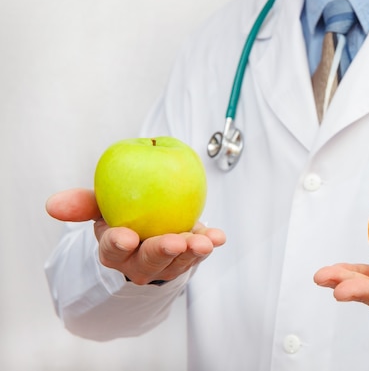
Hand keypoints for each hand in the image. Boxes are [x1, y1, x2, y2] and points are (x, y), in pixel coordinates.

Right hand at [46, 188, 225, 284]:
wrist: (147, 228)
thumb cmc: (121, 217)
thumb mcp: (101, 207)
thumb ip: (83, 204)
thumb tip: (52, 204)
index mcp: (114, 250)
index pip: (113, 249)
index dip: (118, 244)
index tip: (125, 237)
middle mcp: (140, 262)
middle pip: (150, 261)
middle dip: (162, 252)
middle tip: (175, 243)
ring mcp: (167, 263)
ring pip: (179, 261)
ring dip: (193, 252)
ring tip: (205, 242)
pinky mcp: (189, 256)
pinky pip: (199, 252)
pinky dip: (210, 243)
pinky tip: (219, 236)